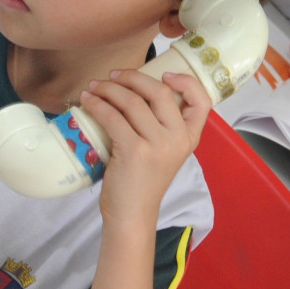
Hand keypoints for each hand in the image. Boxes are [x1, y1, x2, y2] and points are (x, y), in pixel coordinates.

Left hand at [81, 70, 210, 231]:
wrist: (132, 215)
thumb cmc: (143, 182)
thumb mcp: (163, 152)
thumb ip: (160, 126)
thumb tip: (134, 91)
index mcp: (190, 138)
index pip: (202, 101)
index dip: (185, 81)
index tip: (165, 73)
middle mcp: (178, 139)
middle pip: (160, 92)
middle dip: (133, 77)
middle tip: (114, 75)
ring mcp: (158, 145)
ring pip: (133, 102)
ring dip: (109, 89)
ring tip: (94, 87)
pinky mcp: (134, 151)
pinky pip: (113, 117)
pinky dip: (97, 105)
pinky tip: (87, 101)